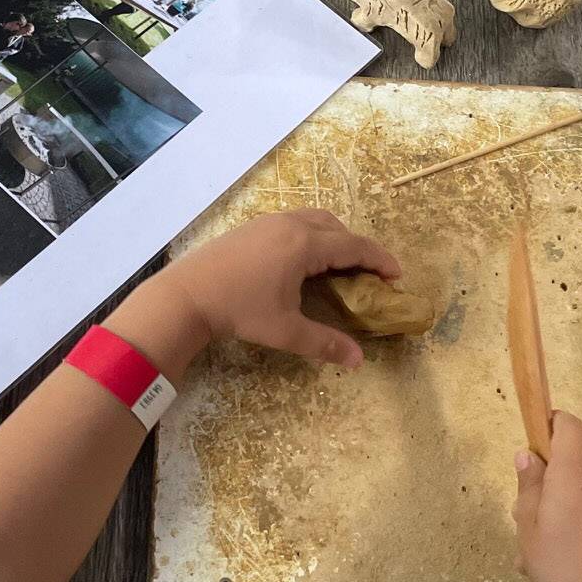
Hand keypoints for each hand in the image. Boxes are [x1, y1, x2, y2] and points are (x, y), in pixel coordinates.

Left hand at [116, 209, 401, 374]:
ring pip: (314, 220)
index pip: (354, 246)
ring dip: (334, 237)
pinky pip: (294, 222)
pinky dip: (311, 235)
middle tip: (368, 273)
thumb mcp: (285, 331)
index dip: (379, 260)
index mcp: (305, 245)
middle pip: (337, 227)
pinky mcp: (252, 227)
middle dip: (358, 247)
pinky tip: (302, 261)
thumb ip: (324, 343)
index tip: (396, 275)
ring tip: (339, 264)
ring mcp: (269, 222)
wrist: (186, 294)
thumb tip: (359, 360)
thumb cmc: (239, 311)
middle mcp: (291, 225)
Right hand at [511, 411, 581, 581]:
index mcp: (575, 477)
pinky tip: (577, 569)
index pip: (572, 427)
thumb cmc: (560, 573)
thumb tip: (528, 455)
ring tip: (551, 558)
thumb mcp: (529, 532)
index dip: (555, 424)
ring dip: (570, 513)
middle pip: (577, 467)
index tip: (539, 439)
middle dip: (554, 485)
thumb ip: (529, 489)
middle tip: (530, 526)